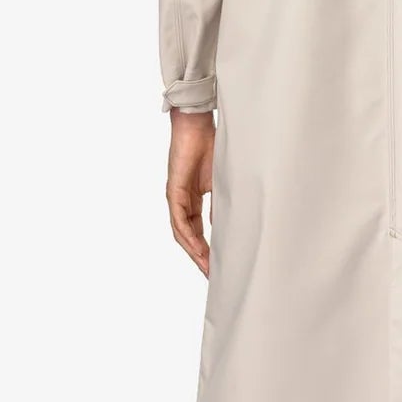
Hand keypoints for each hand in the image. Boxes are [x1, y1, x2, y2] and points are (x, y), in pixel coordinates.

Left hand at [166, 109, 215, 275]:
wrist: (197, 125)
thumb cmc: (211, 146)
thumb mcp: (222, 181)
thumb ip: (222, 202)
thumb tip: (228, 225)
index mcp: (194, 200)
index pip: (198, 231)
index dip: (208, 249)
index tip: (218, 266)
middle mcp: (182, 202)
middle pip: (189, 237)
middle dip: (201, 258)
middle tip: (213, 276)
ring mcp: (176, 198)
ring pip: (182, 233)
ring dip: (194, 252)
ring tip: (207, 268)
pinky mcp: (174, 192)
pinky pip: (179, 220)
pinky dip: (188, 237)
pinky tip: (198, 250)